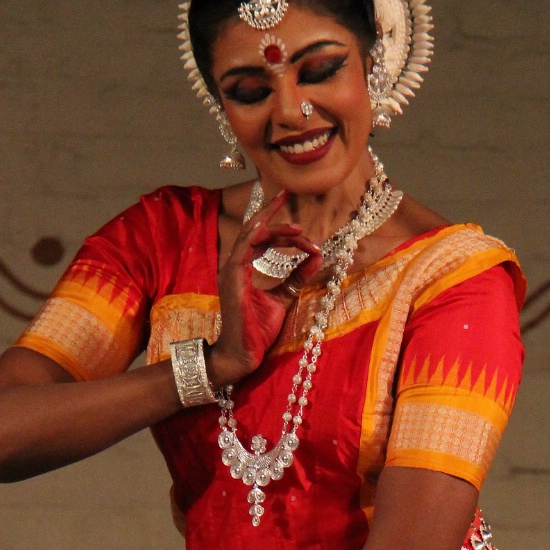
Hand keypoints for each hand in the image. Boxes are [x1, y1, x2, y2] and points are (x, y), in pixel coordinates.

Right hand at [210, 191, 322, 388]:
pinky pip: (245, 249)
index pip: (260, 238)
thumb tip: (317, 257)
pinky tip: (275, 230)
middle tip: (288, 196)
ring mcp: (231, 271)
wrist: (244, 353)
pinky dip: (259, 236)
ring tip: (298, 227)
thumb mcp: (283, 298)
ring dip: (275, 228)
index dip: (277, 224)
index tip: (294, 212)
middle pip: (255, 231)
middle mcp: (235, 265)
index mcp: (244, 267)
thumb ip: (297, 277)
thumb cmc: (258, 330)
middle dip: (272, 213)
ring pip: (252, 236)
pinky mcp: (233, 279)